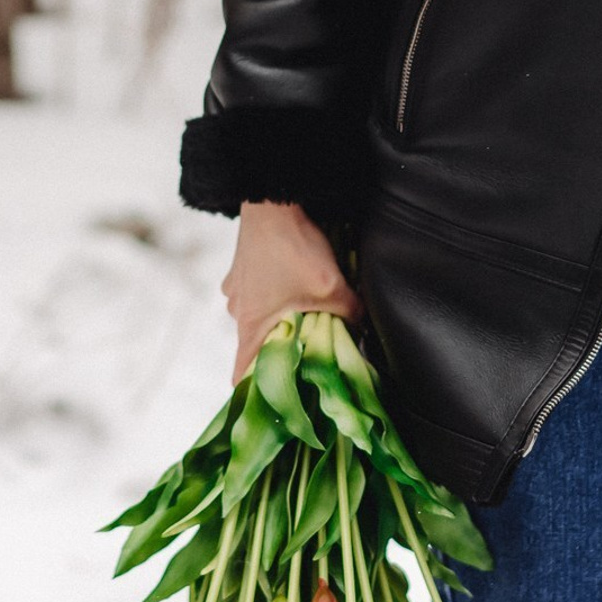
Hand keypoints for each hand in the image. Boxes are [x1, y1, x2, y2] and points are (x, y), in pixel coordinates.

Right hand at [220, 199, 363, 384]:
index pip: (242, 376)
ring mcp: (237, 288)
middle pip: (255, 346)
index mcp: (251, 326)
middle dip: (280, 353)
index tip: (275, 403)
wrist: (272, 198)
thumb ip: (350, 314)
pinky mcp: (243, 268)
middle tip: (307, 355)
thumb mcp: (331, 287)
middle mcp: (237, 311)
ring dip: (279, 320)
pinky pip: (258, 292)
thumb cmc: (293, 249)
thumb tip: (364, 329)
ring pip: (258, 317)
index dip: (257, 394)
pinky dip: (274, 295)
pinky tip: (294, 285)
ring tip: (306, 315)